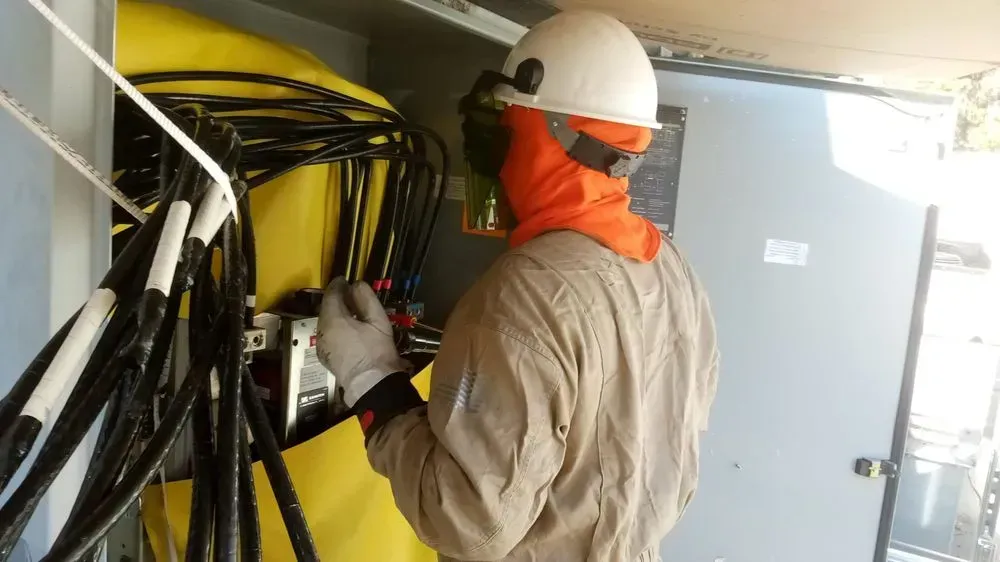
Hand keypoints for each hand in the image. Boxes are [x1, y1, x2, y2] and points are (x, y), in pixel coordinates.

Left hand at [316, 277, 409, 406]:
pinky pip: (327, 334)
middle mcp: (322, 331)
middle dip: (336, 300)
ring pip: (325, 322)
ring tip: (350, 312)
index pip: (331, 295)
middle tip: (350, 295)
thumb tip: (357, 285)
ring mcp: (321, 344)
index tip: (344, 280)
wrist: (371, 383)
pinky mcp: (324, 355)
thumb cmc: (377, 351)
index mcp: (334, 320)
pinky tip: (347, 330)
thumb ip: (366, 299)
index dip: (338, 285)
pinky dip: (334, 327)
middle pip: (326, 308)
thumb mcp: (378, 321)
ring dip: (335, 314)